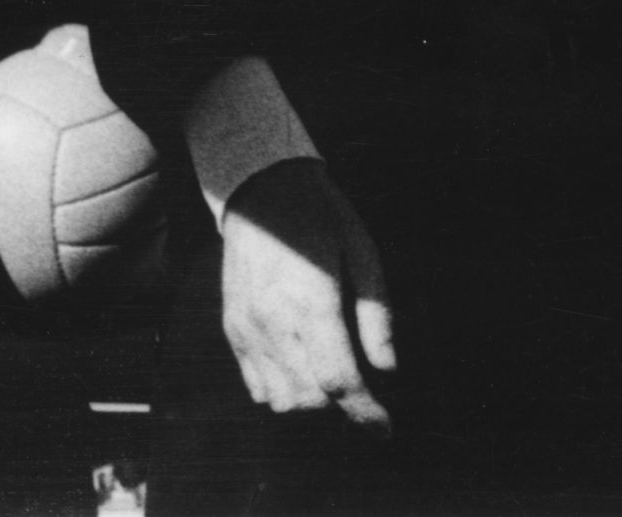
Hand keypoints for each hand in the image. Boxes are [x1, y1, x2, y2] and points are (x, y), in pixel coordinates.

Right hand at [220, 159, 396, 429]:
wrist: (263, 191)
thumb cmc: (322, 218)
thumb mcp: (363, 253)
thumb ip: (376, 315)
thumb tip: (388, 368)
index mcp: (311, 301)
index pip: (338, 379)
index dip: (365, 412)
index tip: (384, 429)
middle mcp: (273, 321)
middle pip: (308, 399)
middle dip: (341, 406)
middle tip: (363, 390)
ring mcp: (247, 328)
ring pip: (279, 401)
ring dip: (310, 403)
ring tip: (331, 378)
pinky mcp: (232, 329)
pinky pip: (255, 386)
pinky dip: (281, 391)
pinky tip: (302, 369)